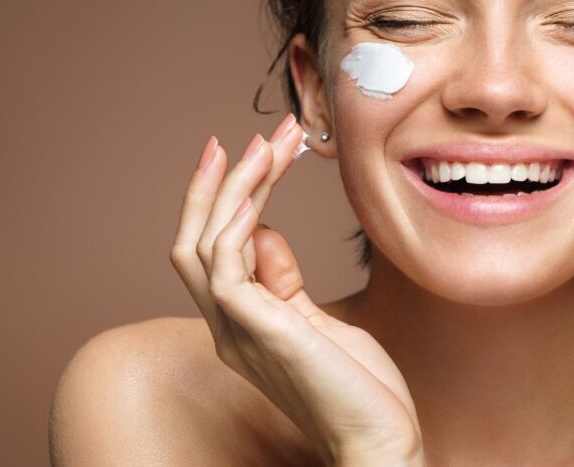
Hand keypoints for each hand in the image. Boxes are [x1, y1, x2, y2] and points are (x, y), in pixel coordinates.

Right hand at [170, 114, 423, 466]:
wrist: (379, 441)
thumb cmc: (358, 387)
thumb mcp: (318, 321)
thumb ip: (283, 281)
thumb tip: (263, 231)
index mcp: (240, 322)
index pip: (213, 249)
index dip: (224, 199)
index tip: (252, 153)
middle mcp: (227, 326)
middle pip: (193, 241)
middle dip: (215, 184)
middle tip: (243, 137)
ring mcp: (236, 332)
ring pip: (205, 246)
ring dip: (234, 189)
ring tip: (267, 146)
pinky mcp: (258, 334)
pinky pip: (225, 271)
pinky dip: (233, 228)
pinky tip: (256, 197)